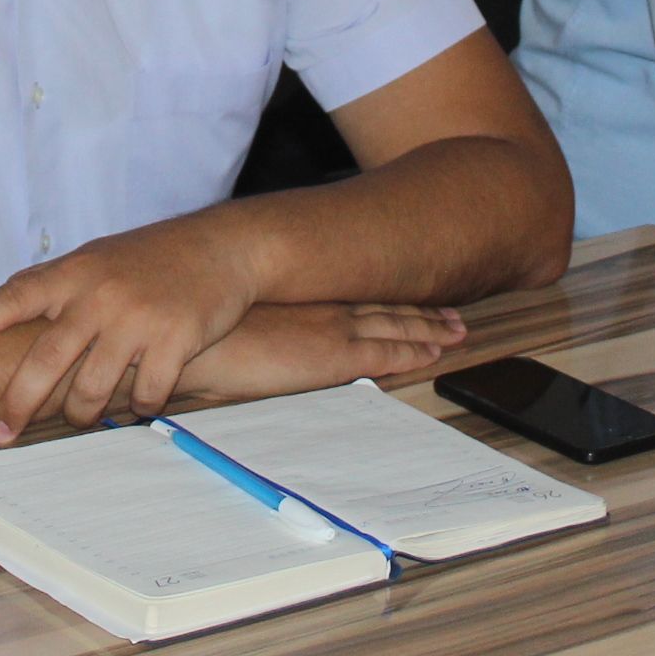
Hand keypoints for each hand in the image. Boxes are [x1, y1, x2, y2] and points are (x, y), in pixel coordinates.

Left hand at [0, 218, 264, 441]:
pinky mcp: (176, 340)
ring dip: (83, 413)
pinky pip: (145, 395)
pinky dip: (139, 408)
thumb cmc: (149, 259)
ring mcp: (137, 318)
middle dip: (19, 404)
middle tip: (0, 434)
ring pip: (93, 388)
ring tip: (81, 417)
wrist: (220, 248)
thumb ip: (57, 290)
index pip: (14, 297)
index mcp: (75, 273)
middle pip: (47, 360)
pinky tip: (140, 404)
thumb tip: (3, 324)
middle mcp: (100, 295)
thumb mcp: (97, 260)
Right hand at [168, 303, 467, 406]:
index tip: (416, 297)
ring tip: (456, 331)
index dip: (391, 298)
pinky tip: (434, 355)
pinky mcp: (336, 359)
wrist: (198, 337)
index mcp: (303, 299)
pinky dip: (414, 353)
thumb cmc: (206, 335)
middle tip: (454, 314)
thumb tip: (263, 340)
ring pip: (397, 329)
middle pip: (387, 308)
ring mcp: (334, 331)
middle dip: (423, 312)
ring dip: (429, 330)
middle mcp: (326, 309)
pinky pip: (387, 356)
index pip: (359, 296)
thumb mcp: (238, 324)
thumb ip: (262, 330)